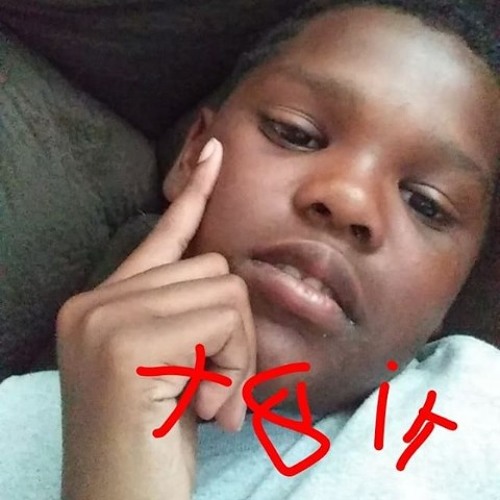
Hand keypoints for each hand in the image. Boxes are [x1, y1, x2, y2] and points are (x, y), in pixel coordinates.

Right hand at [57, 138, 256, 499]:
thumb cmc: (157, 440)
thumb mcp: (175, 366)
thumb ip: (187, 315)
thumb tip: (223, 278)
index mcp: (105, 304)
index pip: (163, 235)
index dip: (192, 193)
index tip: (214, 150)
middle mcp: (95, 303)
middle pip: (213, 269)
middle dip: (234, 331)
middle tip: (214, 386)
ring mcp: (104, 320)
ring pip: (226, 292)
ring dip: (236, 353)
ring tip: (209, 400)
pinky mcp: (125, 344)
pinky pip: (223, 319)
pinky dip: (234, 367)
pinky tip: (206, 409)